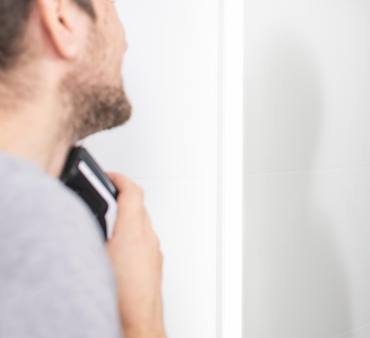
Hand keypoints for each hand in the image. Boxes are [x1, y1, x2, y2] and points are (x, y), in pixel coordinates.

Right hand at [106, 173, 165, 337]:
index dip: (119, 178)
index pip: (132, 192)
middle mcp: (149, 240)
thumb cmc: (121, 302)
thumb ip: (91, 237)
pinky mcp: (157, 265)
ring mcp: (155, 252)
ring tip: (109, 221)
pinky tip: (118, 248)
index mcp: (133, 234)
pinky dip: (134, 236)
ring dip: (128, 218)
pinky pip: (146, 241)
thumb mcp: (93, 261)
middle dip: (122, 198)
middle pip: (139, 206)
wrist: (140, 325)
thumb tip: (83, 226)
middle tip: (106, 195)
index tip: (110, 175)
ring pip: (143, 224)